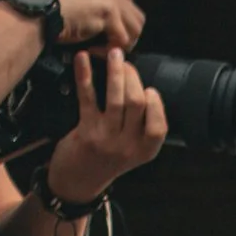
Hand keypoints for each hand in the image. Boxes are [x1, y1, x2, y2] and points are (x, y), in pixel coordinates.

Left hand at [45, 46, 168, 205]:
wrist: (77, 182)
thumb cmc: (106, 159)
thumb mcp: (132, 151)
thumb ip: (142, 127)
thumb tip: (143, 87)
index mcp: (144, 151)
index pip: (159, 126)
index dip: (156, 104)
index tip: (149, 90)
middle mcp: (128, 146)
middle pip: (137, 103)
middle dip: (132, 76)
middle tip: (125, 62)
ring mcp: (107, 139)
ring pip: (116, 98)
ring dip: (115, 70)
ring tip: (113, 53)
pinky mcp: (86, 132)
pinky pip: (88, 97)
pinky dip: (85, 75)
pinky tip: (82, 59)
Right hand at [50, 0, 144, 53]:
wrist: (38, 12)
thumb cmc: (45, 11)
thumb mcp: (70, 0)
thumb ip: (87, 4)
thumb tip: (98, 22)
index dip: (123, 19)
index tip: (110, 33)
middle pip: (136, 15)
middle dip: (128, 35)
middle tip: (110, 47)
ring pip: (135, 28)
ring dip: (121, 44)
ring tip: (102, 50)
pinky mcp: (109, 11)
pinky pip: (122, 39)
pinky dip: (109, 50)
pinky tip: (93, 51)